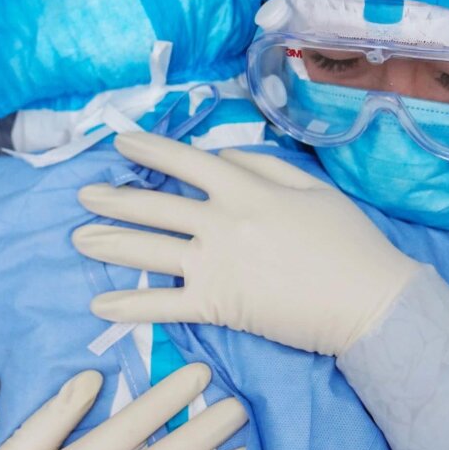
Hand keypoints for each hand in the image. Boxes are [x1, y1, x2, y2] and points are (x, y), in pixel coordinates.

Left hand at [73, 131, 420, 355]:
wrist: (369, 300)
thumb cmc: (350, 243)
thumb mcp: (313, 188)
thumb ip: (264, 169)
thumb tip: (223, 158)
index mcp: (245, 189)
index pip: (184, 162)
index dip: (148, 151)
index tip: (120, 144)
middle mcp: (221, 222)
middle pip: (154, 206)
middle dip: (113, 199)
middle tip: (83, 195)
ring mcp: (214, 265)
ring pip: (147, 250)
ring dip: (108, 243)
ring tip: (79, 238)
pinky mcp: (217, 306)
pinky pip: (163, 305)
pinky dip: (129, 305)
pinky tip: (100, 304)